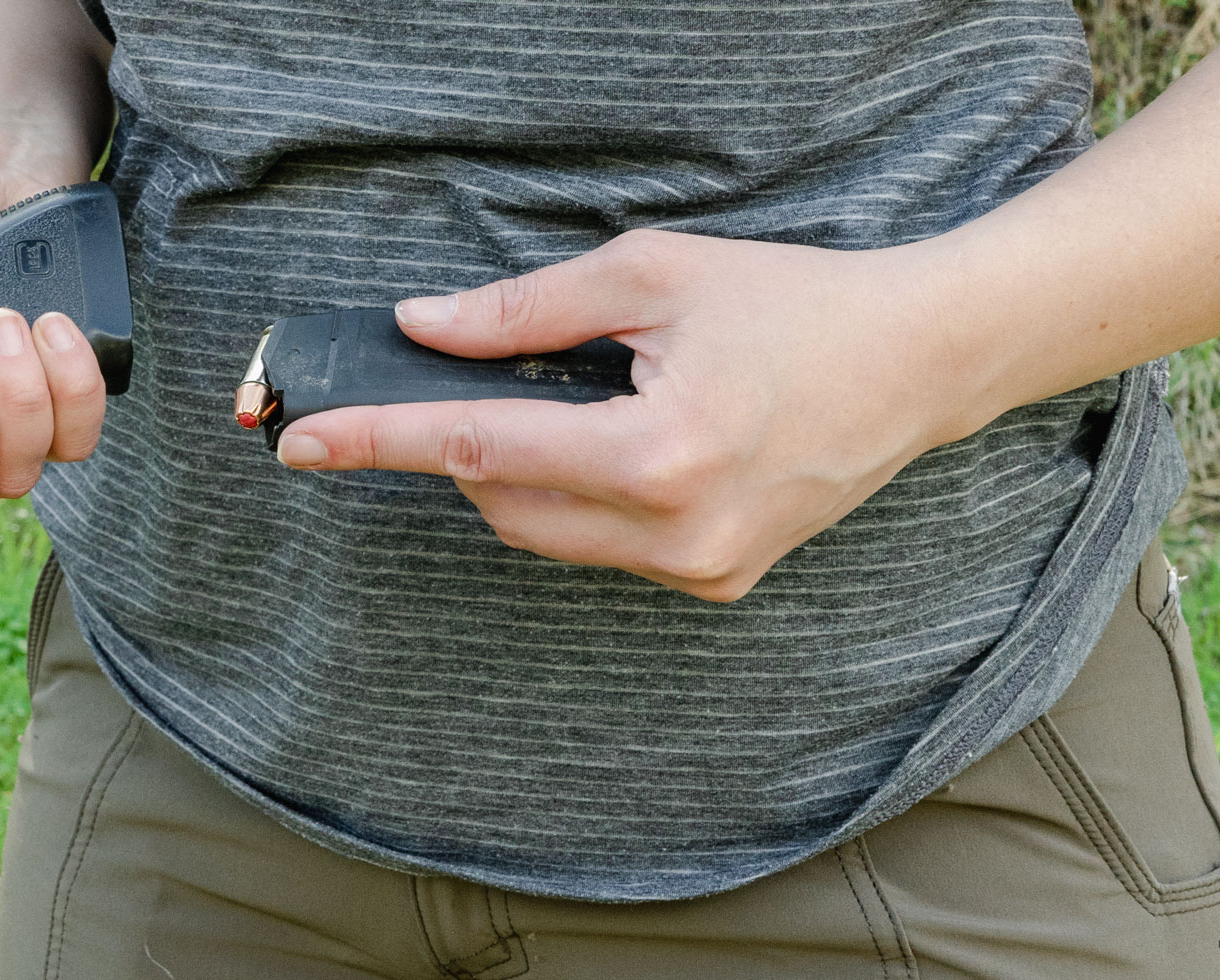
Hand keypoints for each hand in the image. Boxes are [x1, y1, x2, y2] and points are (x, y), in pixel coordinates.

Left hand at [271, 230, 975, 601]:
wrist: (917, 362)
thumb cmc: (792, 303)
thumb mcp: (651, 275)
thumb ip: (525, 310)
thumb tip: (425, 328)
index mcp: (656, 451)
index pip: (477, 450)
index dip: (380, 443)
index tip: (302, 443)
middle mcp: (676, 531)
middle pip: (500, 505)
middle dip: (463, 449)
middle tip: (464, 385)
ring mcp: (700, 568)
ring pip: (547, 535)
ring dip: (520, 476)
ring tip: (577, 403)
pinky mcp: (717, 580)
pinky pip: (604, 549)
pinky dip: (581, 499)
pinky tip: (631, 444)